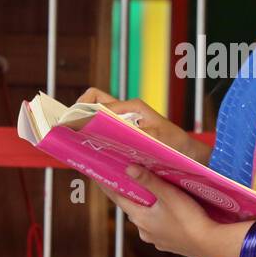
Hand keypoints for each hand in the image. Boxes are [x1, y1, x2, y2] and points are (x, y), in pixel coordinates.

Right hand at [77, 87, 206, 160]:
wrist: (189, 154)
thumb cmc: (177, 143)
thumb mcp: (158, 139)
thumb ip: (137, 134)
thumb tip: (115, 134)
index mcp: (131, 107)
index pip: (97, 101)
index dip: (81, 111)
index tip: (68, 124)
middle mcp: (126, 111)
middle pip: (94, 103)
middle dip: (78, 111)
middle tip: (66, 129)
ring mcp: (125, 122)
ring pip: (98, 118)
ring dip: (86, 126)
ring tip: (74, 141)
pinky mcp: (126, 135)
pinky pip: (106, 132)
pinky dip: (96, 138)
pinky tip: (91, 152)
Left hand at [96, 164, 218, 256]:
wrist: (211, 245)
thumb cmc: (189, 219)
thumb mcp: (169, 195)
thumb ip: (149, 181)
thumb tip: (128, 168)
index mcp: (141, 218)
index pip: (118, 199)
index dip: (109, 186)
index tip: (100, 175)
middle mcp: (144, 231)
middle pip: (132, 208)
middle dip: (130, 195)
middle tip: (128, 179)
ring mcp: (157, 239)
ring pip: (146, 219)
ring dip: (146, 207)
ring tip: (151, 193)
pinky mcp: (170, 244)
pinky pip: (159, 227)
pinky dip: (158, 218)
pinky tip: (168, 212)